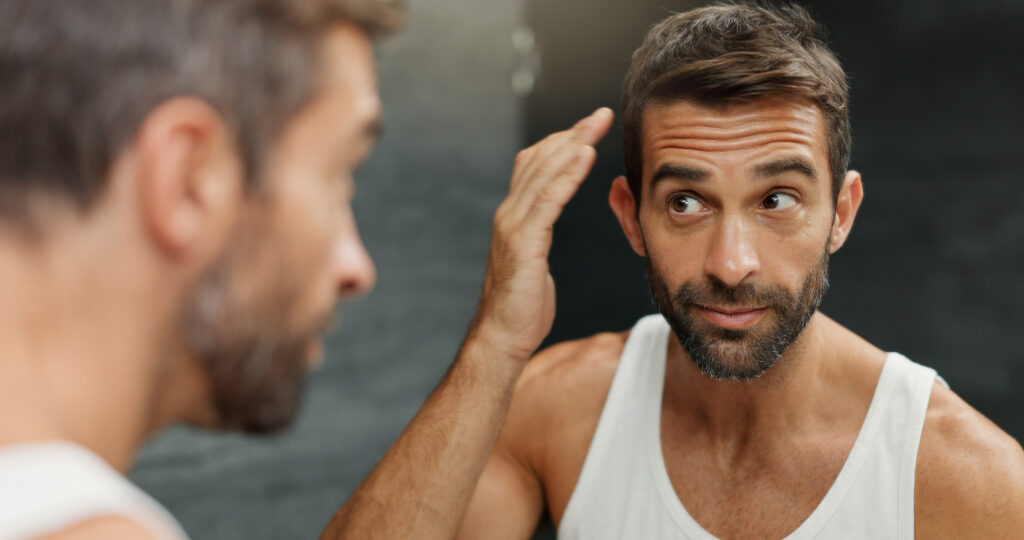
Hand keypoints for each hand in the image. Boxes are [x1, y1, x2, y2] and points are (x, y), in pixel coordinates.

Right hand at [469, 107, 613, 360]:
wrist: (501, 338)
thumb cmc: (521, 307)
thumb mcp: (532, 261)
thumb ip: (537, 235)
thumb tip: (546, 224)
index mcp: (513, 217)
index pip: (535, 166)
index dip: (562, 142)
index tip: (588, 126)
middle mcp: (509, 214)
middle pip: (541, 161)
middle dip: (572, 134)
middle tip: (600, 114)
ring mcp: (513, 227)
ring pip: (544, 173)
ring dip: (573, 144)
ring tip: (597, 124)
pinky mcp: (523, 243)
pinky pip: (548, 200)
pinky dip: (567, 174)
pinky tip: (585, 155)